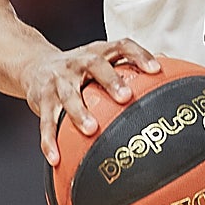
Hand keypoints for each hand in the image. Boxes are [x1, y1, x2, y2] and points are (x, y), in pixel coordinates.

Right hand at [22, 38, 159, 165]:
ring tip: (92, 130)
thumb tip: (170, 68)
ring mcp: (58, 80)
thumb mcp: (102, 60)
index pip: (122, 46)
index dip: (139, 55)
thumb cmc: (80, 69)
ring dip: (79, 112)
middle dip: (111, 80)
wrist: (34, 65)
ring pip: (68, 95)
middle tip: (126, 98)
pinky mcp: (40, 98)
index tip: (156, 70)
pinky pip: (45, 121)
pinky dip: (49, 140)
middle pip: (95, 65)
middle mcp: (77, 62)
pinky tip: (56, 158)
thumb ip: (129, 65)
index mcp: (98, 51)